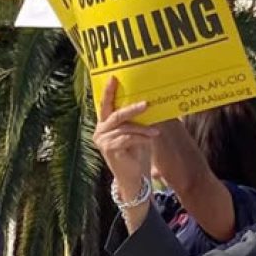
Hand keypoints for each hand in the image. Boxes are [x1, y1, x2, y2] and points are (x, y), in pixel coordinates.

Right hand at [93, 77, 157, 210]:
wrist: (133, 178)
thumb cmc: (136, 154)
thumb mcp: (136, 132)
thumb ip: (135, 120)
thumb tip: (147, 101)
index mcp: (104, 124)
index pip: (106, 105)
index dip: (108, 91)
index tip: (114, 78)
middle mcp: (99, 131)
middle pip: (116, 114)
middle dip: (132, 108)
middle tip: (147, 104)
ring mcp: (102, 141)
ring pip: (125, 128)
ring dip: (142, 129)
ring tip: (155, 132)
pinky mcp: (109, 149)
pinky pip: (127, 138)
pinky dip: (141, 138)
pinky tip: (151, 139)